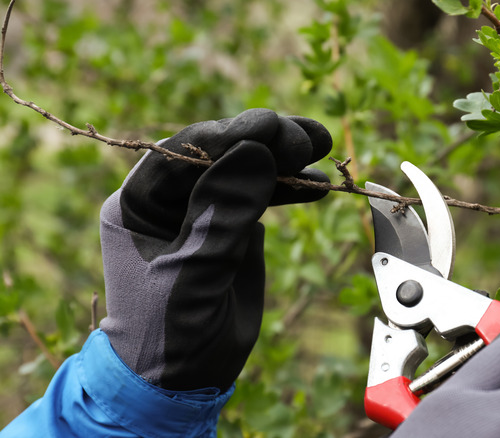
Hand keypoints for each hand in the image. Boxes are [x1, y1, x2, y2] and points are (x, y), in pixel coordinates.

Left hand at [99, 108, 331, 391]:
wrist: (182, 378)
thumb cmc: (169, 331)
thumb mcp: (194, 271)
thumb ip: (224, 214)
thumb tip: (258, 152)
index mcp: (141, 203)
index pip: (184, 154)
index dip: (229, 135)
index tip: (273, 126)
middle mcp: (172, 199)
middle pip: (220, 153)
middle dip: (264, 141)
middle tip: (307, 139)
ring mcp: (207, 210)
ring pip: (246, 169)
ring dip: (284, 158)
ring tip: (321, 146)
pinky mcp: (236, 228)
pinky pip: (264, 197)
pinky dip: (290, 187)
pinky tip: (315, 183)